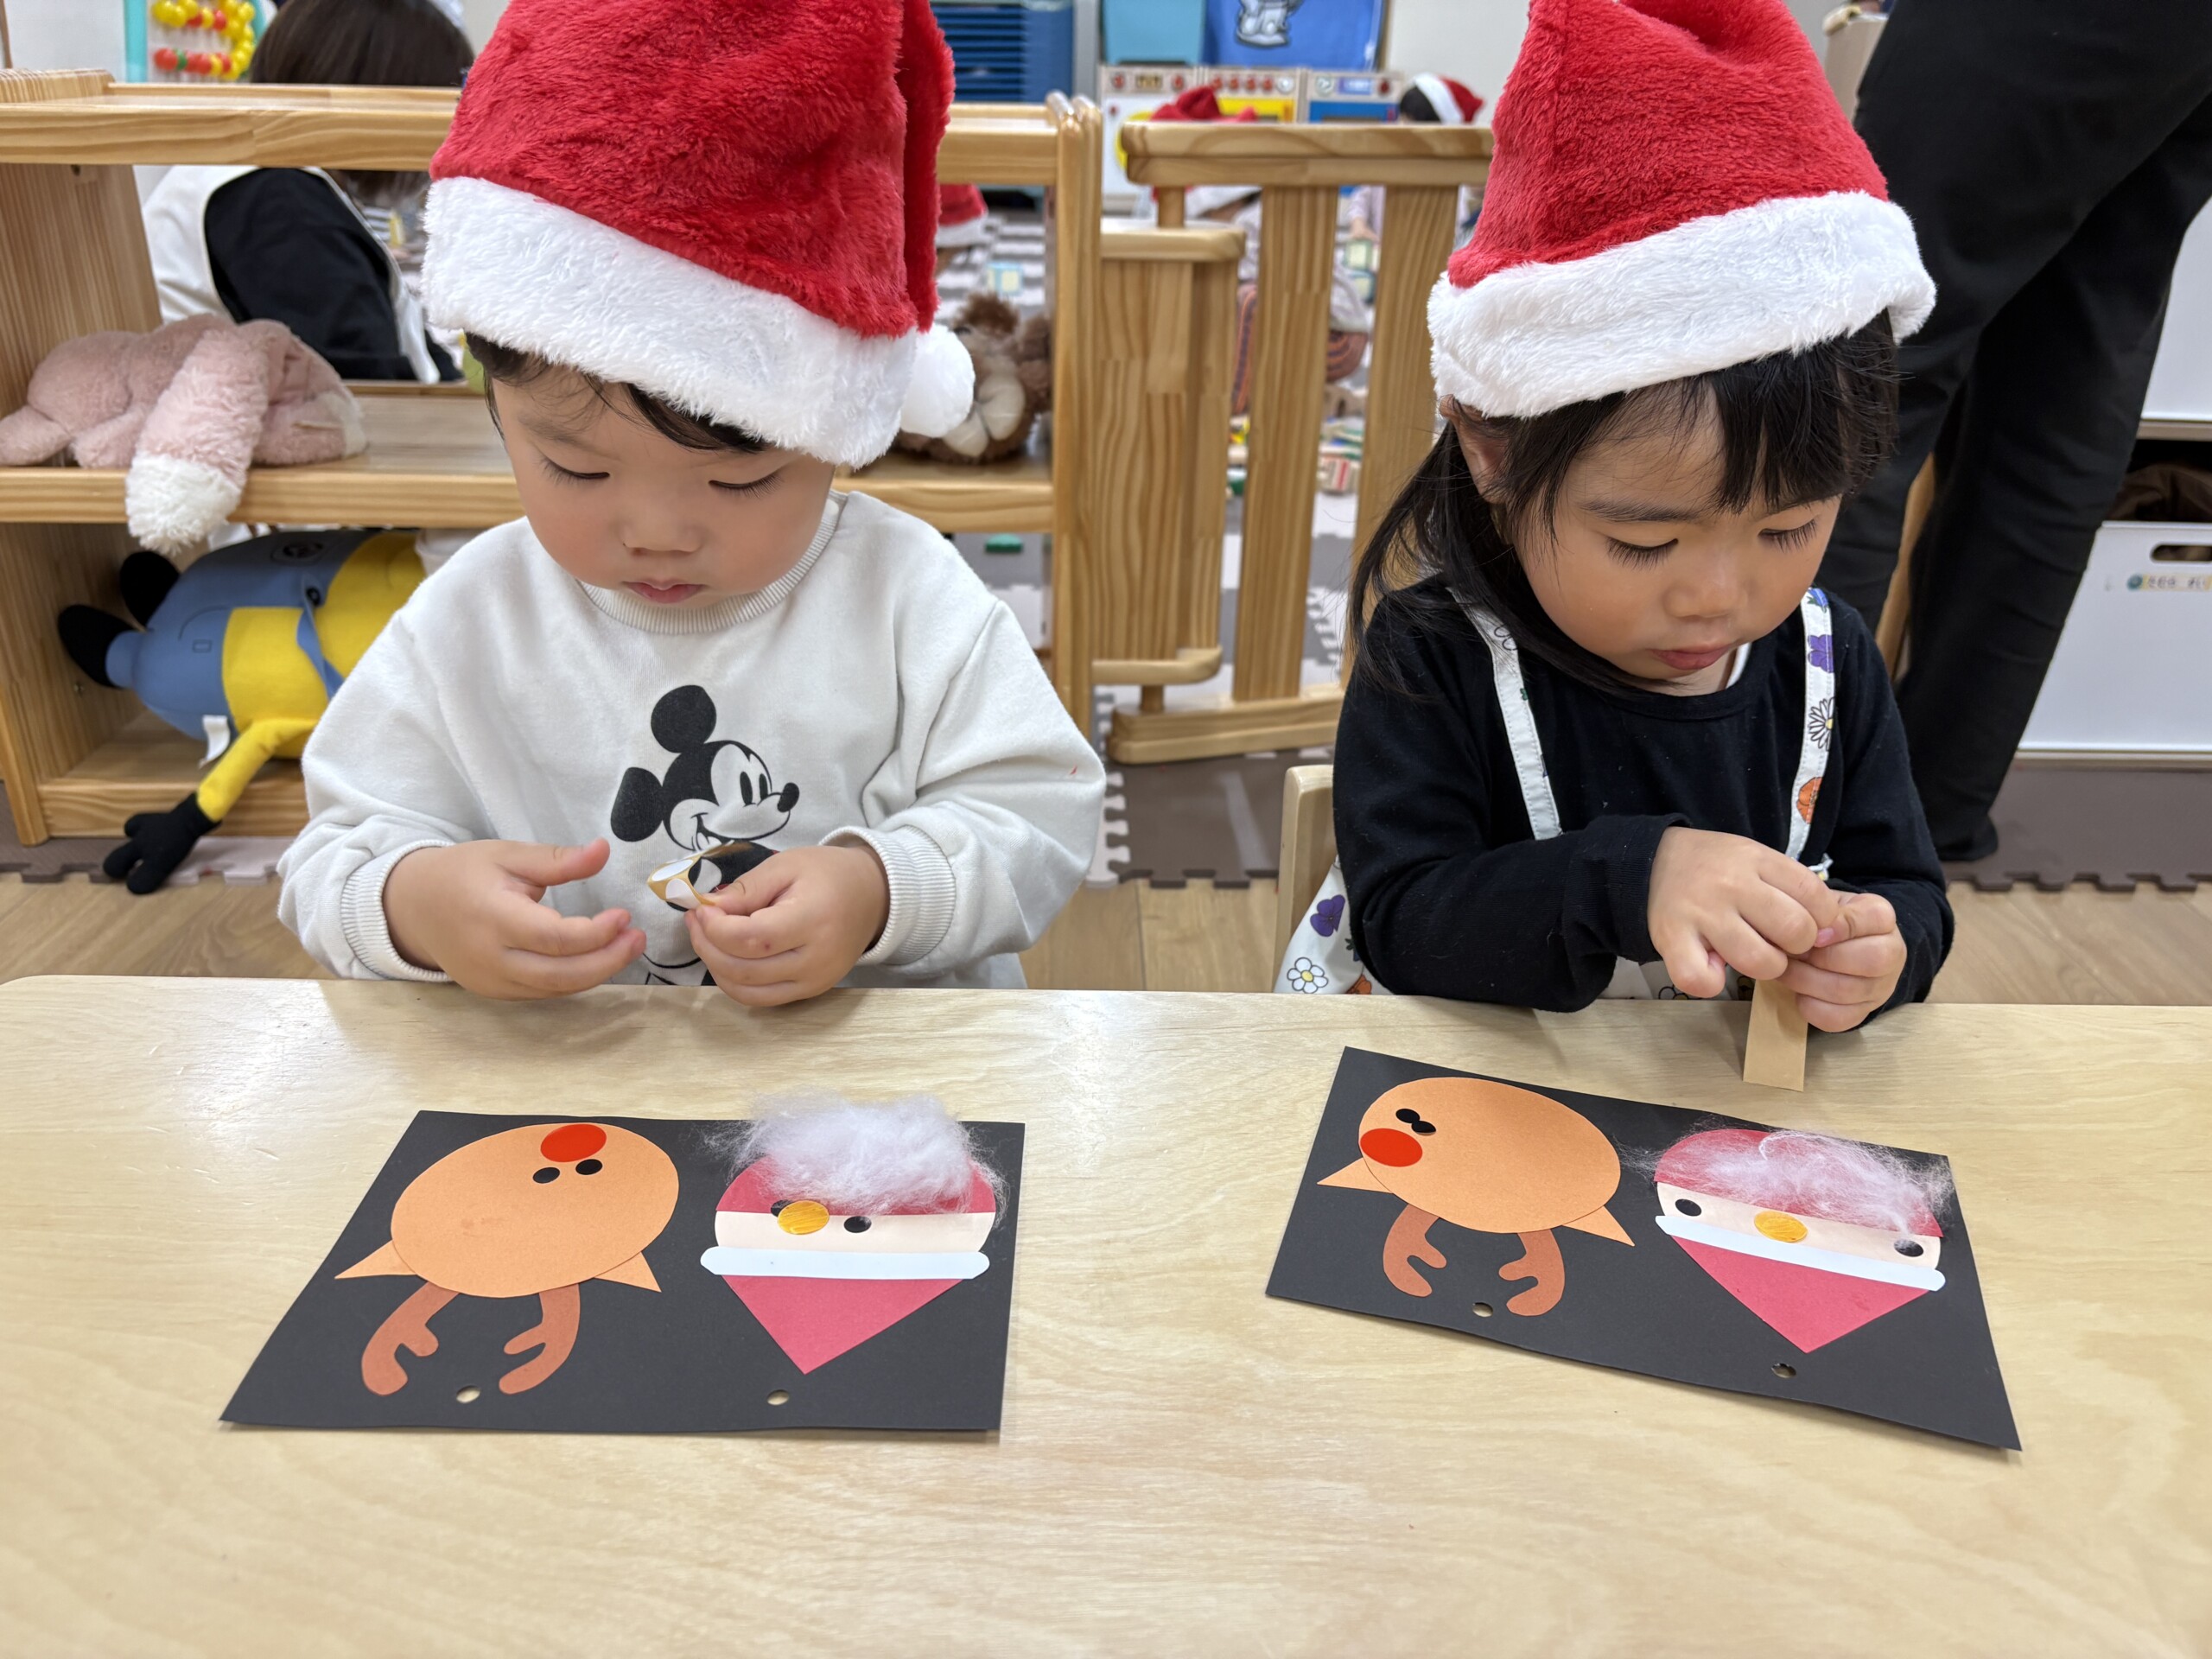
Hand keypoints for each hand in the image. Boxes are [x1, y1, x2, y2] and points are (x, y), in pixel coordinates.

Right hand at [384, 838, 643, 997]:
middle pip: (560, 974)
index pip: (554, 938)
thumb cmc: (463, 874)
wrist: (414, 907)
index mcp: (492, 918)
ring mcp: (490, 981)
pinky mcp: (493, 992)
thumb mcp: (508, 855)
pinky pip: (542, 993)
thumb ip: (557, 859)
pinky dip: (573, 979)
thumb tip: (603, 850)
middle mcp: (490, 958)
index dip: (596, 933)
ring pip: (554, 989)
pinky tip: (596, 959)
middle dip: (607, 961)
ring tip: (626, 947)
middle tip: (637, 939)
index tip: (624, 915)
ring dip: (596, 972)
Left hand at [686, 843, 889, 1006]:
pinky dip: (735, 982)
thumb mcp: (786, 866)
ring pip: (747, 991)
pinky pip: (761, 998)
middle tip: (696, 920)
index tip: (701, 909)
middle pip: (744, 970)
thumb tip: (707, 910)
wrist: (872, 897)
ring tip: (707, 938)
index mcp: (814, 920)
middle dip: (707, 946)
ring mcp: (814, 982)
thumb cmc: (828, 874)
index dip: (716, 929)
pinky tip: (727, 956)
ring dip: (715, 967)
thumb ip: (745, 890)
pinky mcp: (810, 992)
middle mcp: (816, 960)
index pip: (752, 939)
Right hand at [1647, 827, 1842, 998]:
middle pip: (1794, 931)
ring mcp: (1701, 913)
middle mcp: (1731, 884)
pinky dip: (1711, 982)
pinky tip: (1713, 968)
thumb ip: (1790, 888)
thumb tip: (1824, 934)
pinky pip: (1701, 979)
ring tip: (1752, 954)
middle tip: (1779, 941)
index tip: (1808, 924)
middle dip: (1796, 946)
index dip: (1822, 920)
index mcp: (1756, 860)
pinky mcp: (1671, 939)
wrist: (1653, 860)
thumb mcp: (1757, 859)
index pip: (1816, 897)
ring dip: (1765, 967)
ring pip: (1759, 962)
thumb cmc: (1717, 867)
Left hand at [1779, 890, 1906, 1031]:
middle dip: (1822, 959)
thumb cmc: (1827, 922)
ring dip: (1807, 981)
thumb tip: (1800, 928)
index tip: (1812, 933)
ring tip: (1787, 969)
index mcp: (1882, 917)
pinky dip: (1810, 1007)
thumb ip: (1817, 909)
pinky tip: (1799, 991)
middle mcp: (1892, 953)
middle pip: (1870, 960)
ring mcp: (1881, 987)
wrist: (1842, 947)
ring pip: (1848, 991)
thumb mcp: (1825, 905)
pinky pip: (1837, 1018)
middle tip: (1792, 953)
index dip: (1841, 928)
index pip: (1873, 918)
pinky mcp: (1863, 1012)